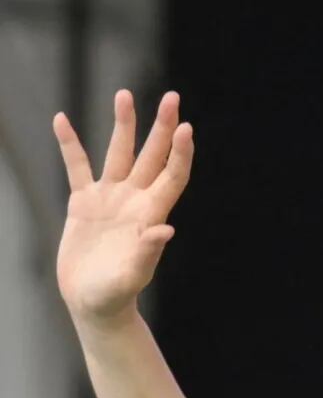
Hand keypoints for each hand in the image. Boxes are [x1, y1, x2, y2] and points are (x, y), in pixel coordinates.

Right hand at [53, 90, 193, 326]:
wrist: (93, 303)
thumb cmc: (116, 294)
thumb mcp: (132, 276)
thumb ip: (147, 252)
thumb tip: (165, 230)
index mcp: (152, 214)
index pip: (172, 175)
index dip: (180, 152)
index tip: (186, 127)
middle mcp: (135, 200)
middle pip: (151, 156)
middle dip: (162, 127)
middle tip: (172, 97)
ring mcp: (110, 199)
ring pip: (118, 153)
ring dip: (123, 125)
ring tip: (125, 94)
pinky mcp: (83, 203)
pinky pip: (76, 167)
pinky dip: (69, 145)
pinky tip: (62, 120)